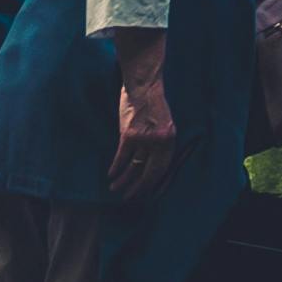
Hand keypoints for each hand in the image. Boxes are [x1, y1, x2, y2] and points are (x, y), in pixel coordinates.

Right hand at [108, 60, 176, 200]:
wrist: (144, 84)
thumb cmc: (153, 102)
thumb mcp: (165, 122)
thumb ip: (161, 141)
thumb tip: (152, 162)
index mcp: (170, 139)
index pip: (162, 169)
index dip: (152, 184)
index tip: (145, 193)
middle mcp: (159, 142)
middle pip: (148, 173)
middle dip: (138, 188)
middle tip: (129, 198)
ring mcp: (144, 139)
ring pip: (133, 168)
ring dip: (123, 182)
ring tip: (116, 190)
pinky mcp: (128, 135)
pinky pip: (121, 158)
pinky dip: (115, 169)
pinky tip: (111, 176)